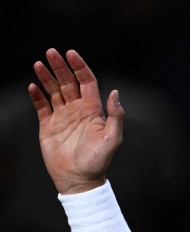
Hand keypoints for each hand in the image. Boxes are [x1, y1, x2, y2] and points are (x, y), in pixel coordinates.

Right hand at [28, 49, 123, 194]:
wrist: (79, 179)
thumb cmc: (98, 161)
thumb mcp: (112, 139)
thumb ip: (116, 116)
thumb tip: (115, 93)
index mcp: (93, 110)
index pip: (87, 82)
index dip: (80, 67)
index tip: (71, 53)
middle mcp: (78, 110)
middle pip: (68, 82)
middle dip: (60, 67)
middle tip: (51, 52)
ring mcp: (62, 117)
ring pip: (54, 91)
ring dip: (47, 77)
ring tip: (39, 64)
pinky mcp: (48, 126)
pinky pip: (41, 106)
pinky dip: (36, 96)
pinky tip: (33, 86)